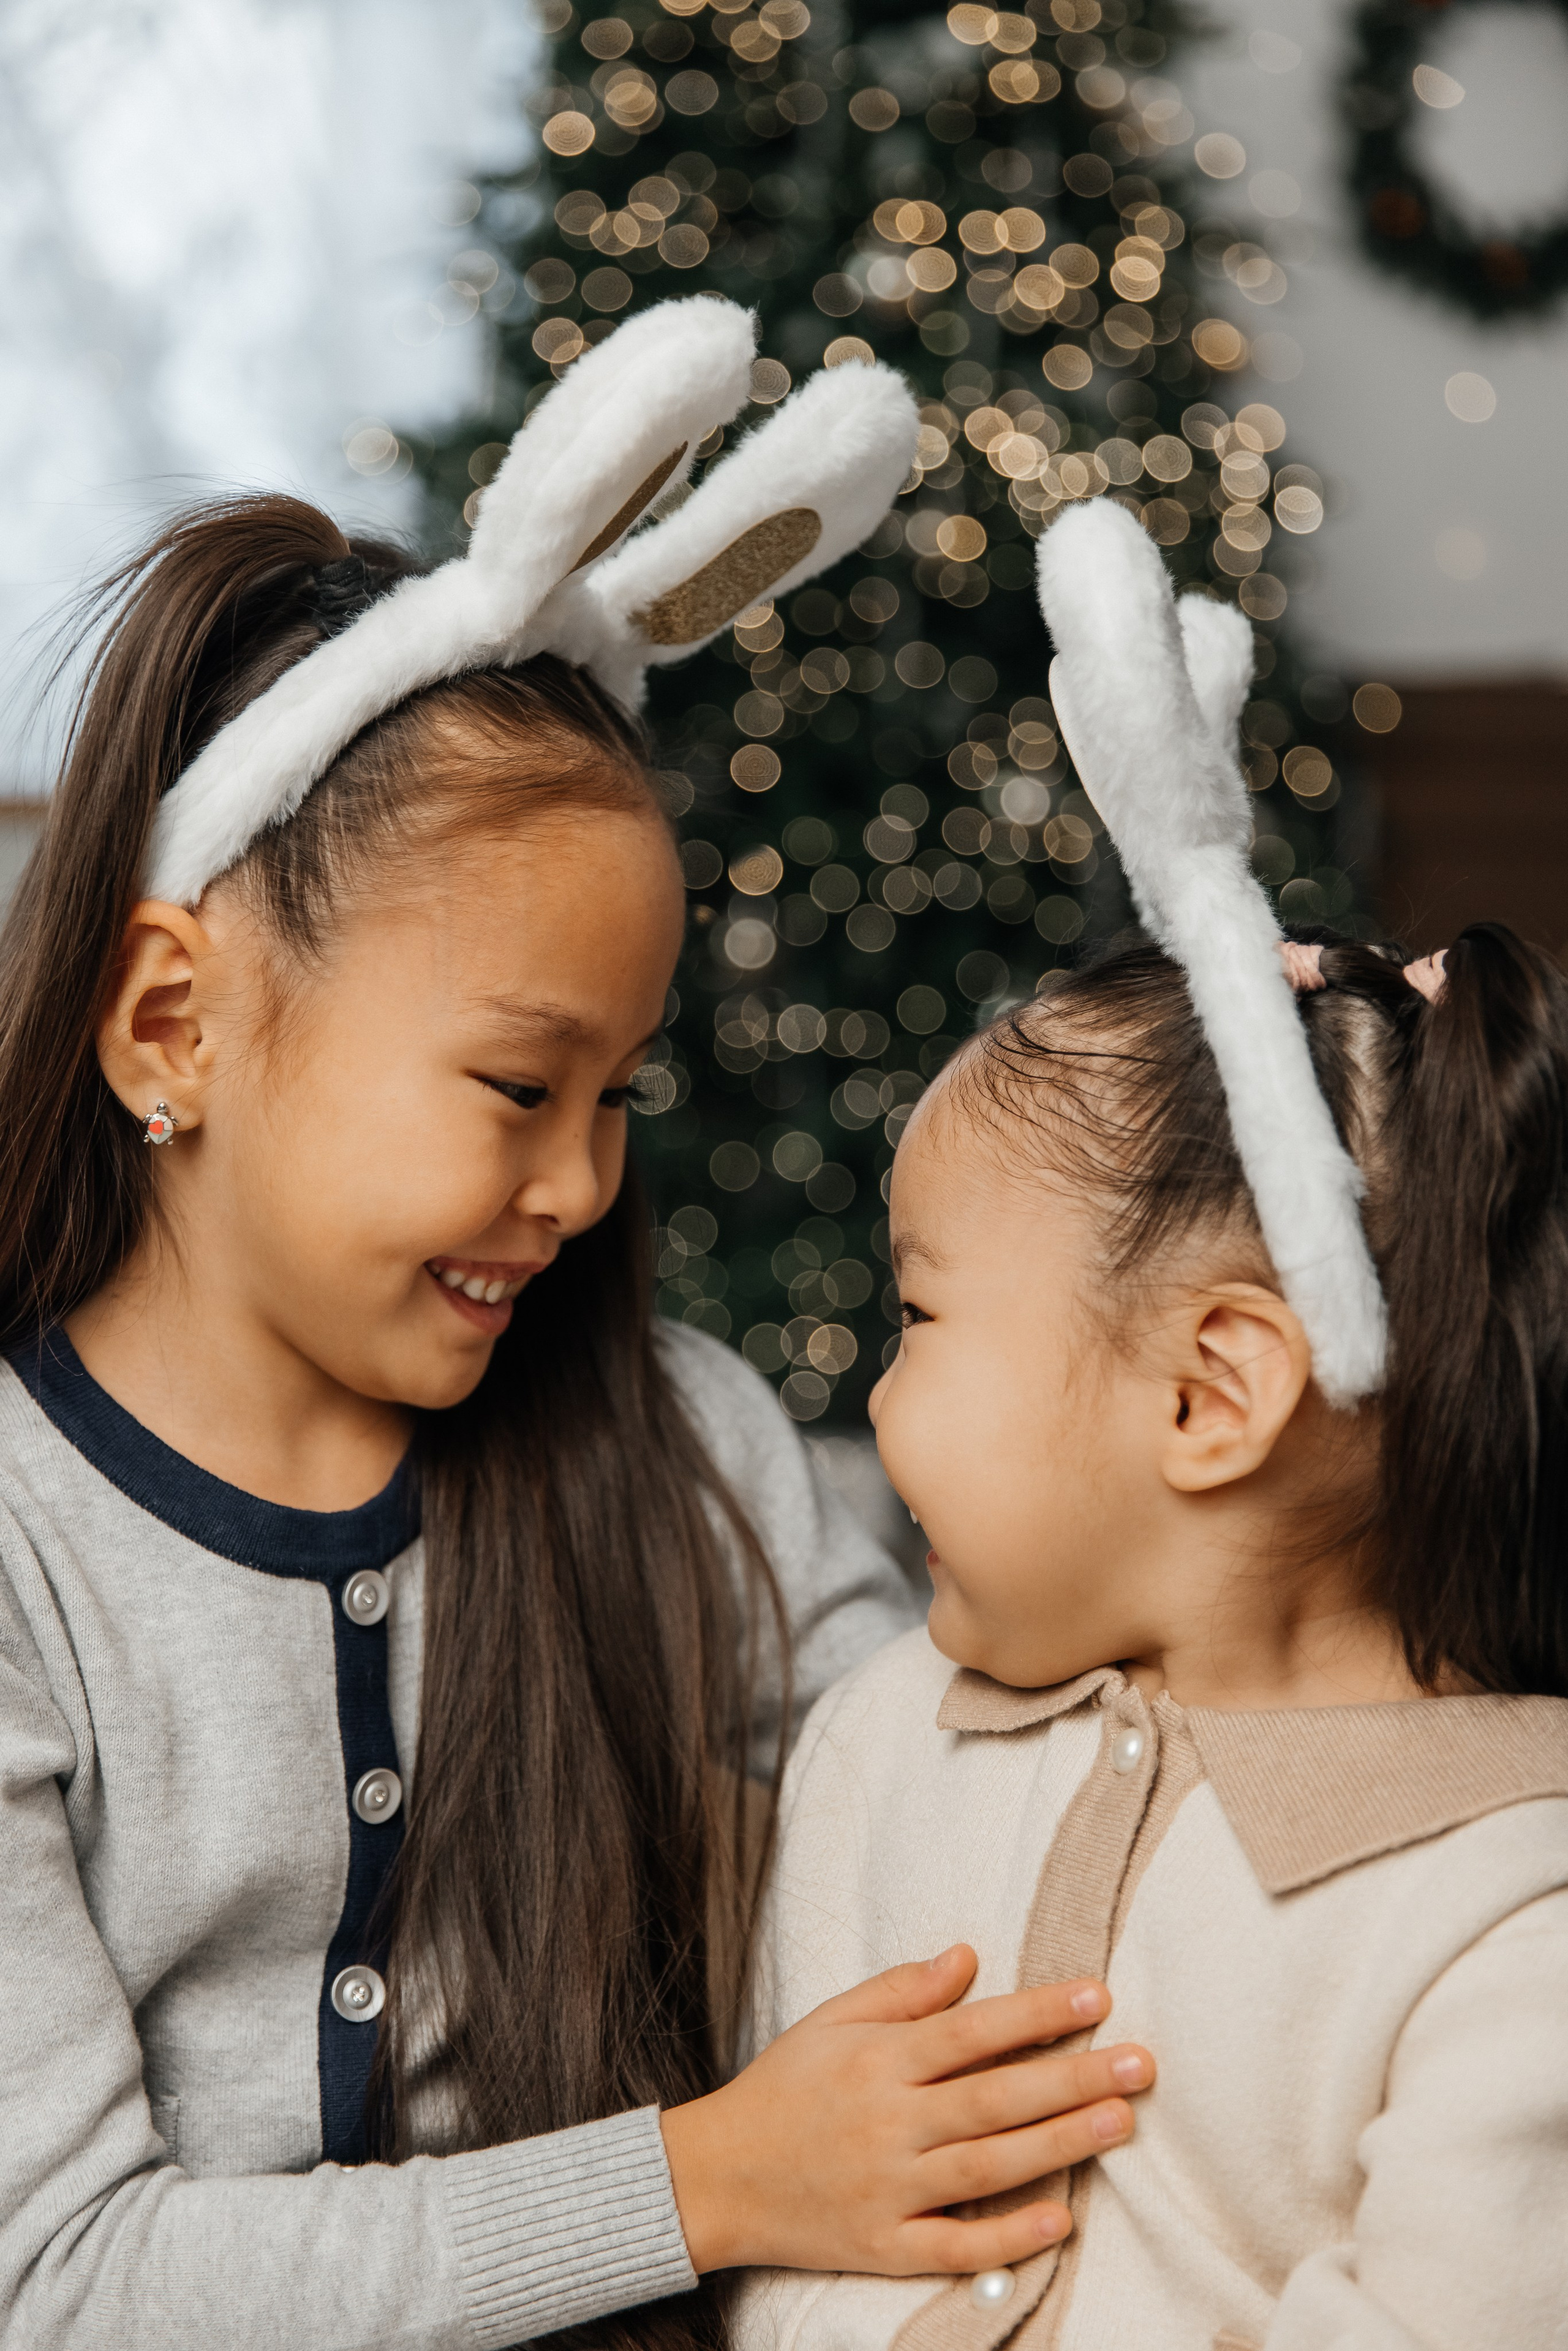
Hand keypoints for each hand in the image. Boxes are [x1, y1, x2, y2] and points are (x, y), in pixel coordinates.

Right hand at [659, 1944, 1152, 2275]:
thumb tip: (969, 1956)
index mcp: (876, 2061)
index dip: (1035, 2012)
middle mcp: (887, 2123)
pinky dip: (1008, 2236)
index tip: (1096, 1996)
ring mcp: (887, 2190)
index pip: (970, 2031)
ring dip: (1060, 2145)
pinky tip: (1060, 2220)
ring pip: (986, 2167)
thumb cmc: (782, 2089)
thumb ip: (902, 1990)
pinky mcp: (883, 2247)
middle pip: (994, 2098)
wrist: (716, 2177)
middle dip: (1072, 2078)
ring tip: (1121, 2122)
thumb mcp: (831, 2021)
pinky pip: (955, 2246)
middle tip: (1140, 2064)